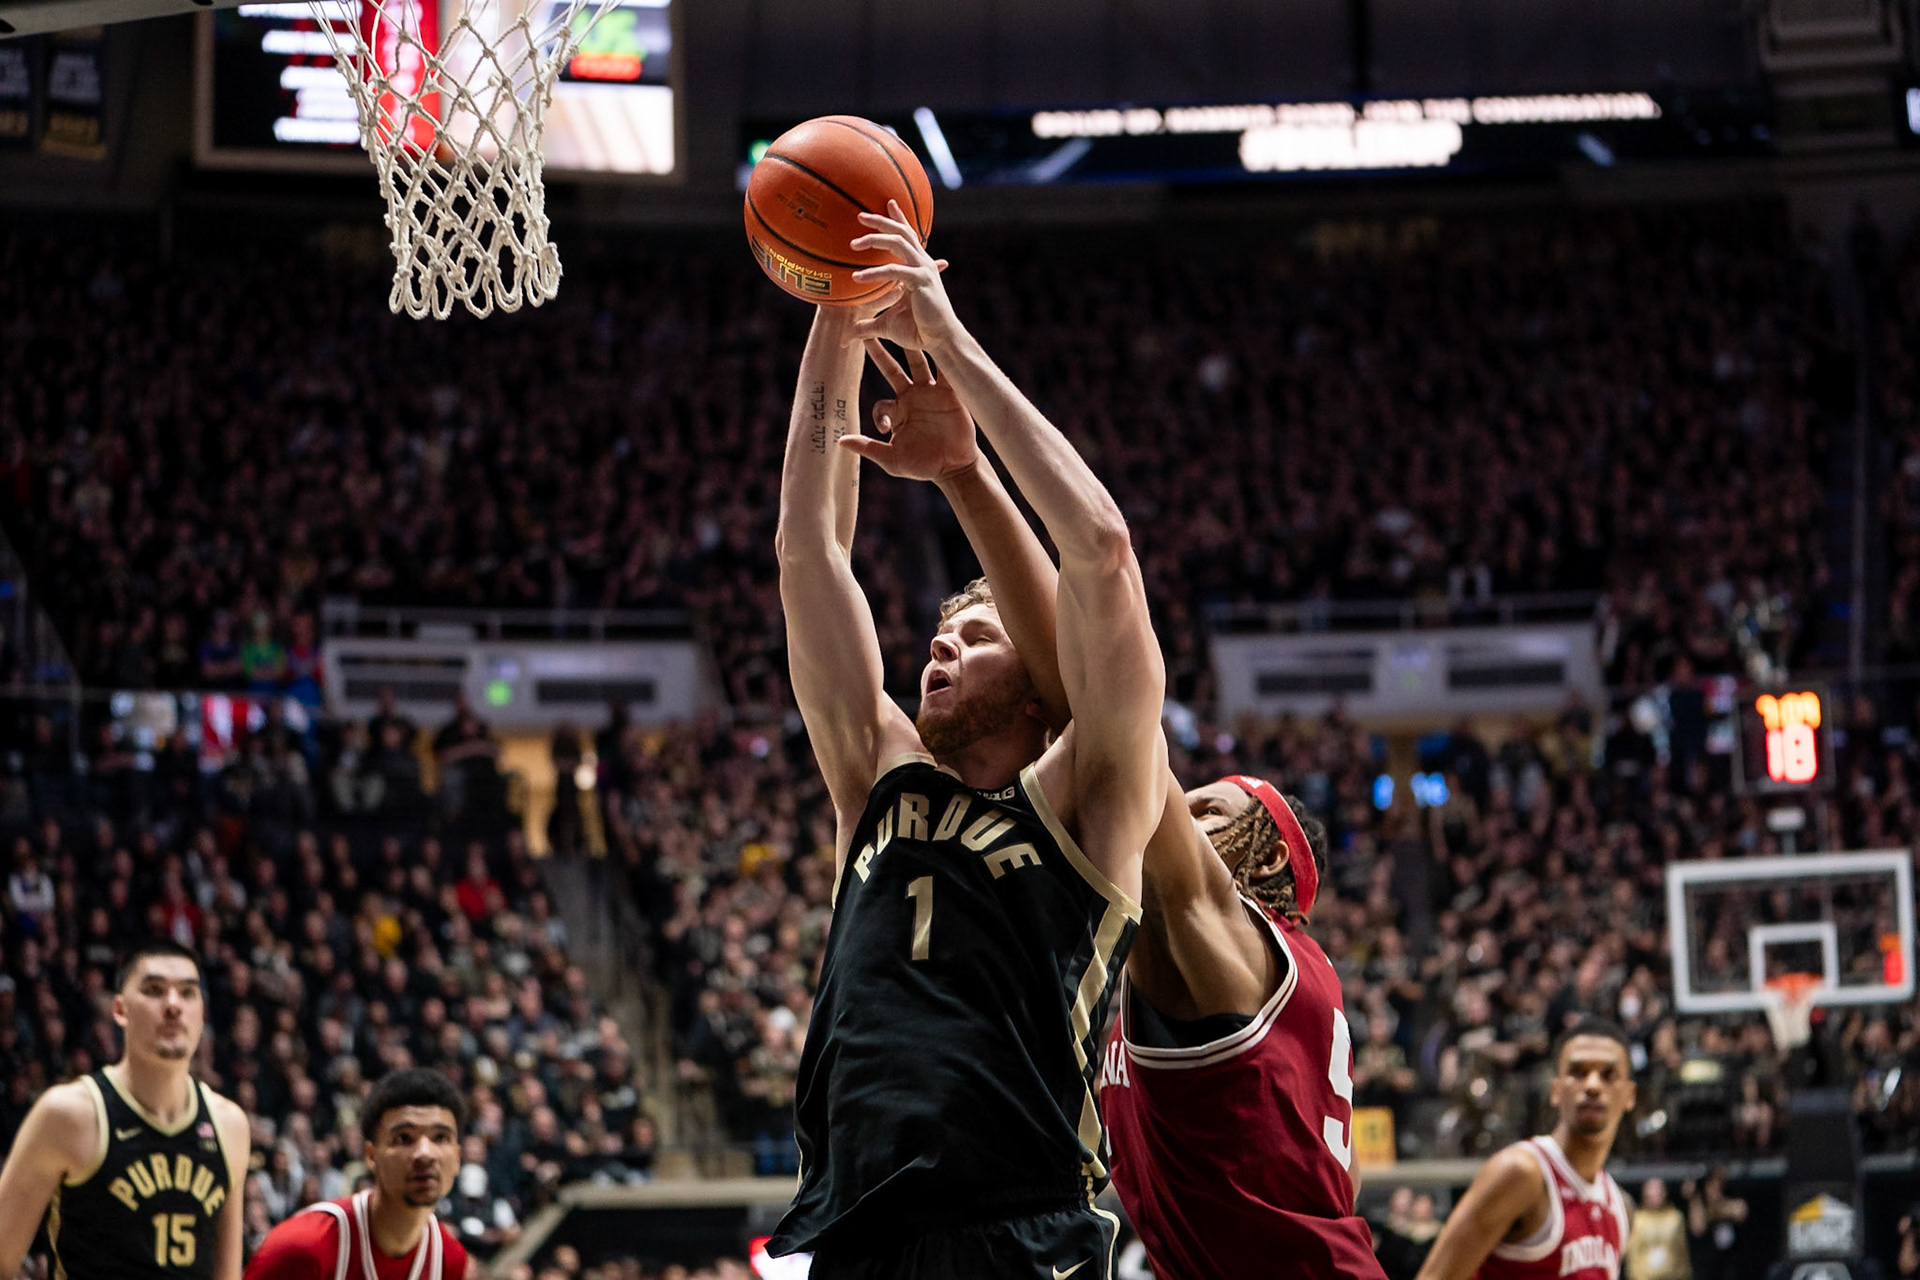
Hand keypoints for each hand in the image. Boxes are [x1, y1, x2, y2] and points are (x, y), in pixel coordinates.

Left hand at [836, 342, 978, 483]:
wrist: (954, 467)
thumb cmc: (922, 465)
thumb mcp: (891, 459)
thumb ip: (868, 447)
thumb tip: (840, 442)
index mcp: (897, 412)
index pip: (880, 403)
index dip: (879, 413)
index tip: (883, 429)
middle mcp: (912, 398)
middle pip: (893, 369)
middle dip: (880, 352)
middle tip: (867, 333)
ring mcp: (931, 393)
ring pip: (919, 363)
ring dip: (912, 346)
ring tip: (906, 324)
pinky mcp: (950, 393)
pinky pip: (945, 371)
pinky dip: (944, 358)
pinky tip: (939, 342)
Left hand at [846, 201, 961, 350]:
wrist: (940, 340)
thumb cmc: (918, 332)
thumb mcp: (886, 325)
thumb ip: (867, 325)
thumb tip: (849, 334)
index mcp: (919, 267)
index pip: (908, 236)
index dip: (898, 218)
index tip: (888, 203)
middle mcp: (923, 263)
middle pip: (901, 232)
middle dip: (881, 220)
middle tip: (860, 216)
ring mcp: (923, 269)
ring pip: (898, 242)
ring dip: (875, 238)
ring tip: (853, 245)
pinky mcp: (921, 280)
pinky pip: (894, 270)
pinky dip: (874, 273)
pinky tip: (857, 278)